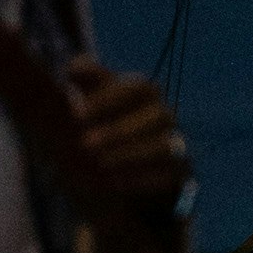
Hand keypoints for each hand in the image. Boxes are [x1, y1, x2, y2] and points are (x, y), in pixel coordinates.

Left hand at [59, 60, 187, 214]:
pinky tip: (114, 184)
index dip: (109, 99)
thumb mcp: (90, 106)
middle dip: (118, 130)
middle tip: (85, 143)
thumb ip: (85, 84)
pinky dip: (142, 180)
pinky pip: (169, 176)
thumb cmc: (99, 130)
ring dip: (130, 155)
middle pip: (156, 116)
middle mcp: (165, 117)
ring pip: (165, 147)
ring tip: (100, 164)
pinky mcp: (179, 175)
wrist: (116, 176)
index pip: (138, 87)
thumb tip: (74, 68)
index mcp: (145, 94)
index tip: (77, 115)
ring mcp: (176, 146)